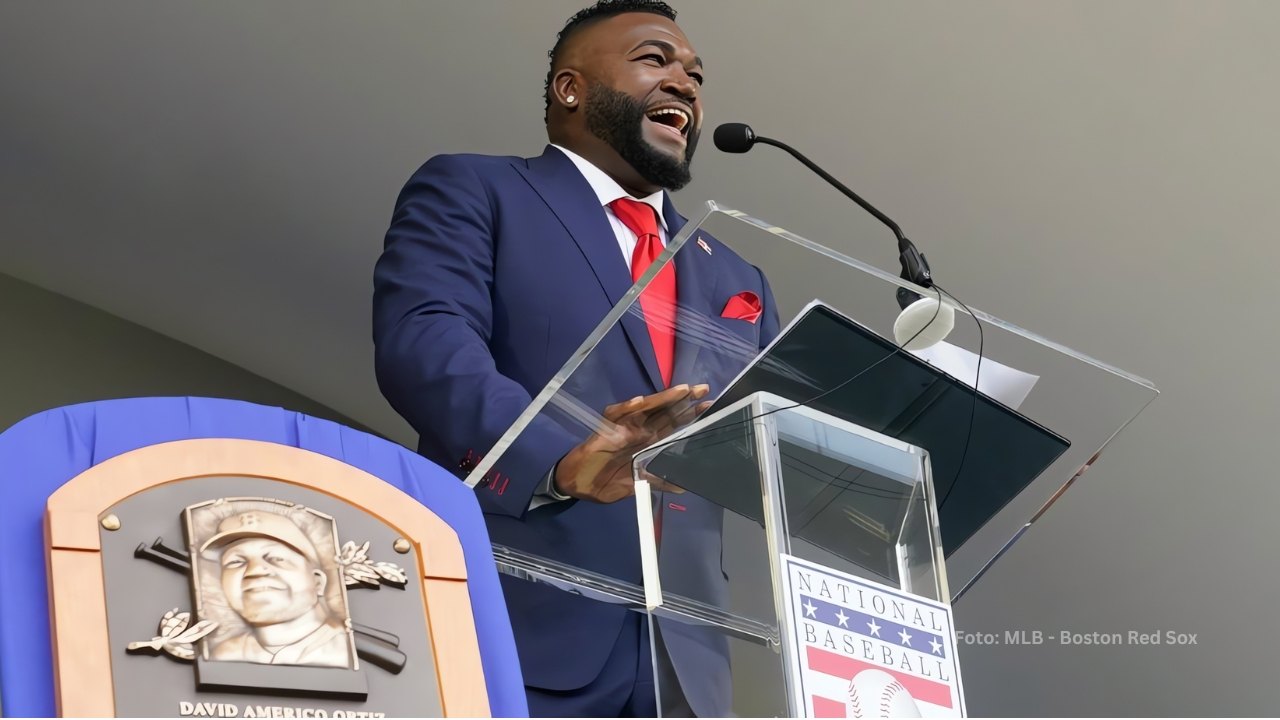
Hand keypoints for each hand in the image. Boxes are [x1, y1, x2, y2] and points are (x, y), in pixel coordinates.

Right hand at [553, 384, 711, 503]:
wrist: (577, 486)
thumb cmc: (605, 482)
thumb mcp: (636, 484)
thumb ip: (657, 481)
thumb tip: (682, 486)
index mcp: (647, 442)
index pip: (672, 425)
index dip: (690, 415)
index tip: (709, 406)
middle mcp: (638, 430)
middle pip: (664, 411)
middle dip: (683, 400)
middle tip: (704, 389)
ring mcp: (622, 427)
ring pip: (645, 408)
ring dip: (663, 398)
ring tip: (682, 390)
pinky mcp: (604, 429)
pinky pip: (616, 415)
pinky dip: (627, 408)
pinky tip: (639, 401)